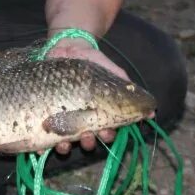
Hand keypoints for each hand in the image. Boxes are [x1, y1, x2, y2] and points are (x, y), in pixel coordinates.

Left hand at [45, 37, 128, 153]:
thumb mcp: (112, 73)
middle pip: (86, 139)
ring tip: (65, 144)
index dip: (108, 136)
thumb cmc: (92, 61)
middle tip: (87, 137)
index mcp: (99, 113)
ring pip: (66, 140)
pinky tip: (43, 146)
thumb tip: (152, 111)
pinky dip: (43, 143)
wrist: (65, 47)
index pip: (107, 131)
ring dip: (67, 146)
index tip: (108, 133)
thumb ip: (128, 90)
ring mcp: (62, 118)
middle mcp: (81, 119)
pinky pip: (43, 133)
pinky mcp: (45, 114)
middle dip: (88, 142)